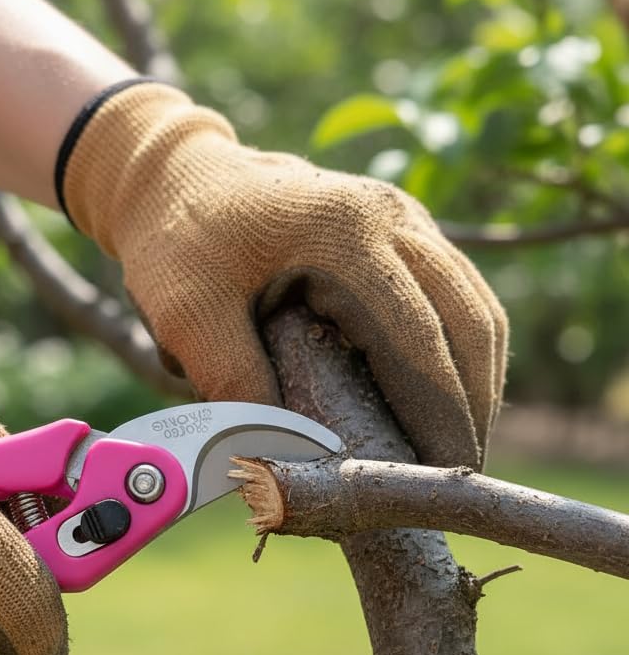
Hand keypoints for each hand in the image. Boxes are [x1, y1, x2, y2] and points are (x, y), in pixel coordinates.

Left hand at [61, 82, 507, 468]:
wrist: (177, 176)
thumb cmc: (178, 241)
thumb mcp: (185, 313)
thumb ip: (233, 379)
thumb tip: (289, 456)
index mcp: (344, 233)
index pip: (417, 338)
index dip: (439, 414)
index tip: (443, 476)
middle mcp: (392, 218)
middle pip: (468, 322)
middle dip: (471, 407)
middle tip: (457, 478)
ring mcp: (404, 220)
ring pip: (474, 308)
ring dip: (476, 381)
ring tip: (453, 450)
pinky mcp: (401, 233)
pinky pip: (455, 295)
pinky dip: (459, 353)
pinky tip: (443, 401)